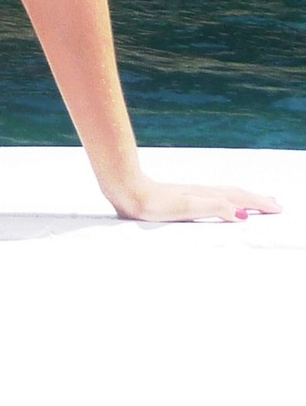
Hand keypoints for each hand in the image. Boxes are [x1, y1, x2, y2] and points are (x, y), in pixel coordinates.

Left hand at [111, 178, 280, 223]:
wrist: (128, 191)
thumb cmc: (154, 203)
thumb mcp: (186, 207)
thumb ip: (214, 208)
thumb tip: (242, 214)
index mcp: (206, 195)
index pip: (239, 198)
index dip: (259, 203)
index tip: (278, 208)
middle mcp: (202, 192)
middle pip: (235, 194)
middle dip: (256, 200)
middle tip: (275, 205)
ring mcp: (192, 193)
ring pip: (225, 194)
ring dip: (243, 198)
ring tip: (255, 202)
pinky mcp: (182, 197)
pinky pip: (213, 197)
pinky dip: (226, 199)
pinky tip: (221, 204)